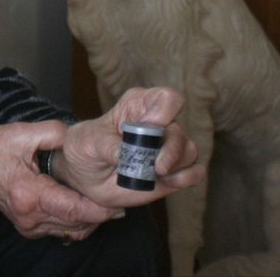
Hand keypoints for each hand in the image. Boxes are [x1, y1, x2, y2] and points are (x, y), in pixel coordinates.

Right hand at [0, 119, 124, 240]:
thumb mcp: (24, 133)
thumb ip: (55, 133)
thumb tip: (78, 137)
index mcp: (31, 194)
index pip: (74, 210)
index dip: (99, 210)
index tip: (119, 205)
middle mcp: (30, 217)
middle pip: (76, 224)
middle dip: (100, 216)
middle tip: (120, 202)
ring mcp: (28, 226)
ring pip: (70, 231)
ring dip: (89, 220)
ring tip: (105, 205)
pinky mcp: (27, 227)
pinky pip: (59, 230)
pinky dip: (75, 222)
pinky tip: (84, 208)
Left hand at [52, 87, 204, 208]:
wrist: (84, 175)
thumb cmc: (86, 147)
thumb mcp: (90, 142)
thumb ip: (109, 145)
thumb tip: (127, 155)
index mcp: (138, 106)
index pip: (167, 98)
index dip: (164, 112)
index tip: (149, 126)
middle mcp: (159, 124)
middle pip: (179, 131)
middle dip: (169, 150)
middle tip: (155, 166)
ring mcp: (167, 148)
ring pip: (190, 151)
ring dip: (175, 166)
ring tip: (152, 173)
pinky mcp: (173, 171)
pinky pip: (195, 172)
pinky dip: (185, 178)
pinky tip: (165, 181)